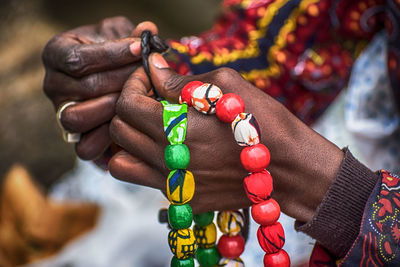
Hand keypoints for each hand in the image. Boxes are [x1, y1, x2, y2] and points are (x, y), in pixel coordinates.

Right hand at [42, 17, 157, 159]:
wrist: (109, 77)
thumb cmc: (112, 52)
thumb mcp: (118, 35)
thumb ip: (130, 34)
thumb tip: (148, 30)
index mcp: (56, 53)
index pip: (79, 59)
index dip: (113, 55)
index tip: (140, 49)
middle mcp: (53, 84)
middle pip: (86, 88)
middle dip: (124, 81)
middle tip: (148, 76)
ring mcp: (60, 112)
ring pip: (80, 118)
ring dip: (115, 108)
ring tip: (139, 97)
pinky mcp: (74, 137)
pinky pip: (86, 147)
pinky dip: (109, 138)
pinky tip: (130, 120)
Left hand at [109, 53, 343, 220]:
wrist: (292, 170)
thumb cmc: (265, 122)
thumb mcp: (227, 86)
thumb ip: (182, 79)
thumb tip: (154, 69)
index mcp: (176, 129)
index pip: (127, 105)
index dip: (133, 84)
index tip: (149, 77)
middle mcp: (168, 162)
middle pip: (119, 133)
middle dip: (130, 108)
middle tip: (153, 99)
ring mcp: (175, 187)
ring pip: (122, 165)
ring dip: (130, 142)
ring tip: (153, 129)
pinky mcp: (185, 201)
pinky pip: (148, 182)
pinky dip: (149, 163)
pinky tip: (173, 150)